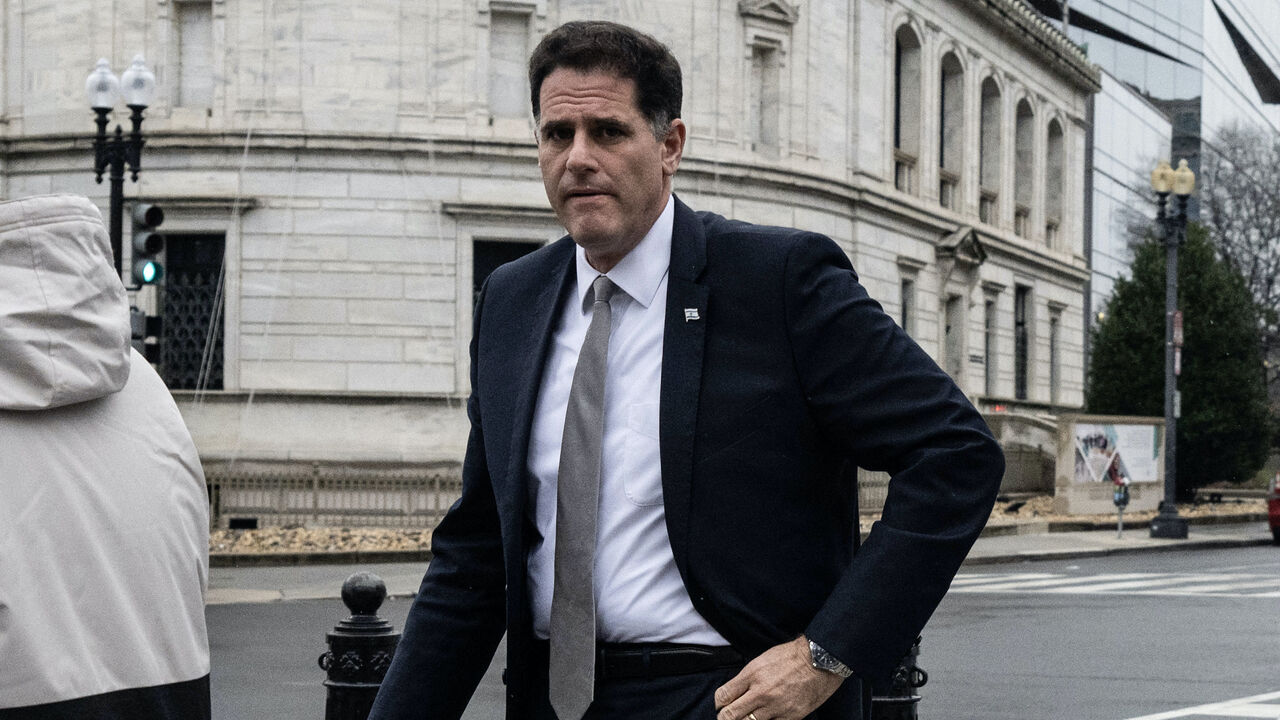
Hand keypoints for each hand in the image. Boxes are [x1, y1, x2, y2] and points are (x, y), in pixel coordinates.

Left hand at [713, 636, 845, 719]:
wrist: (819, 661)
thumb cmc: (790, 657)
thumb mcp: (761, 661)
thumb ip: (746, 678)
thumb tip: (733, 693)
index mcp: (752, 674)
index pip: (723, 696)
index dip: (718, 703)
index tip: (721, 705)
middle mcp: (761, 693)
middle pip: (730, 715)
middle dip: (725, 718)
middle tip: (727, 717)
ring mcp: (775, 707)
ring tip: (748, 716)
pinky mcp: (790, 717)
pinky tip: (766, 718)